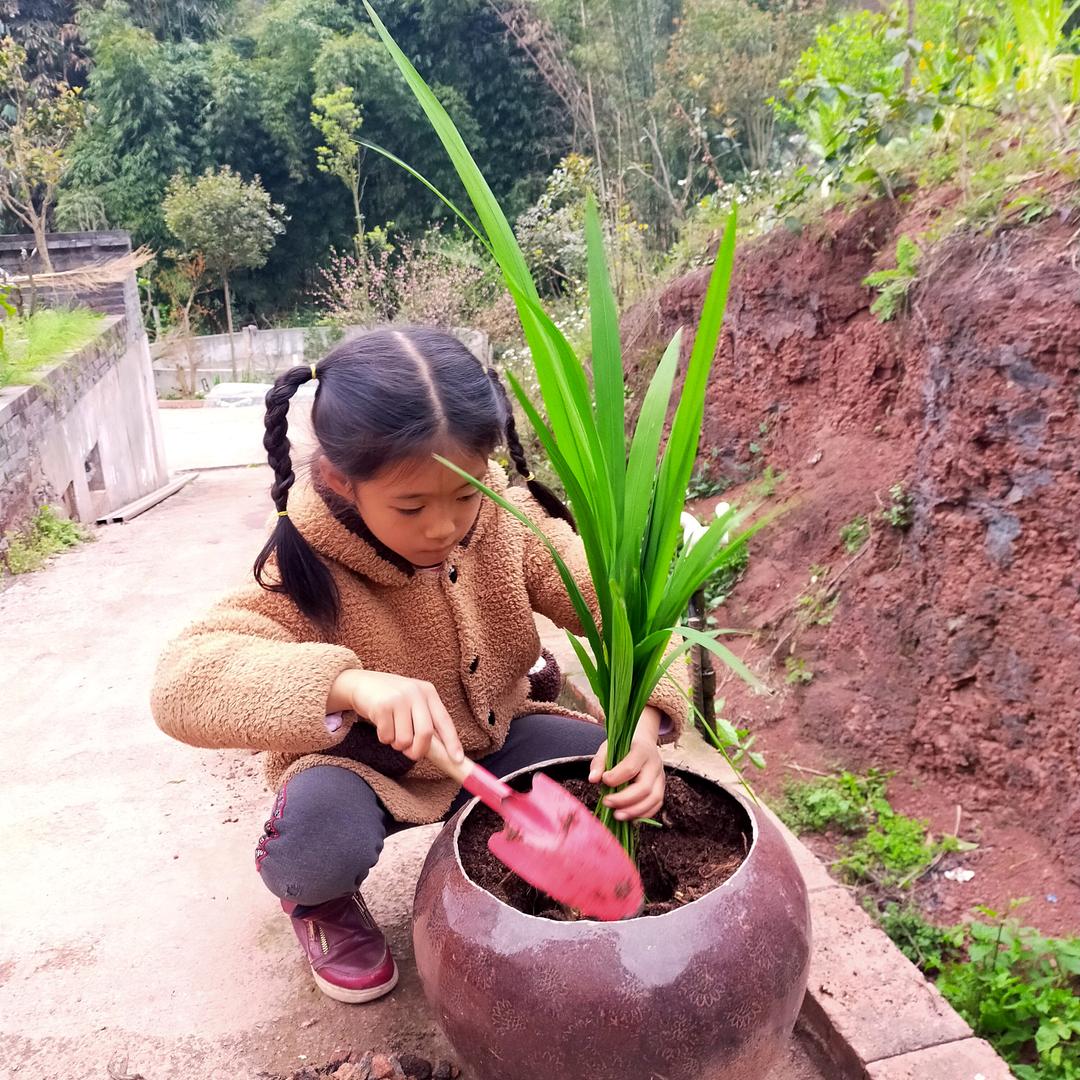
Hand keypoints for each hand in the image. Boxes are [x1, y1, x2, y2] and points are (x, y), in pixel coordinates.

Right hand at [329, 669, 463, 762]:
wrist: (360, 683)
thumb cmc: (391, 698)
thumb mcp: (412, 703)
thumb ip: (426, 721)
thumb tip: (443, 751)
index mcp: (428, 692)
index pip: (444, 721)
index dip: (452, 742)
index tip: (457, 759)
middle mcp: (416, 692)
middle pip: (425, 733)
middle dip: (418, 750)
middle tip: (410, 754)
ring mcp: (399, 698)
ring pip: (405, 739)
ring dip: (397, 743)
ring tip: (392, 730)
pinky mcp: (382, 705)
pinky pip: (387, 736)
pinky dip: (384, 737)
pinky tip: (380, 724)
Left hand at [587, 708, 665, 821]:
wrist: (643, 742)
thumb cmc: (623, 746)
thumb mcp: (608, 747)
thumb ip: (599, 762)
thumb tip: (593, 779)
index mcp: (641, 750)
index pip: (631, 768)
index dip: (616, 777)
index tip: (603, 780)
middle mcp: (655, 764)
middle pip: (644, 787)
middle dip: (624, 800)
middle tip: (606, 803)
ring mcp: (660, 777)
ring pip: (654, 799)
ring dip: (634, 811)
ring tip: (617, 815)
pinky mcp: (661, 787)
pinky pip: (656, 804)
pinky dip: (643, 813)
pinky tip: (628, 816)